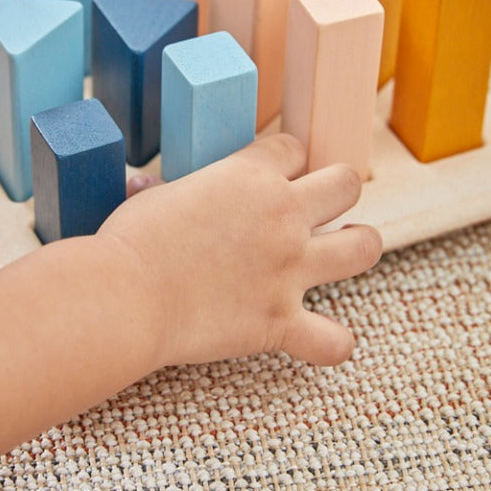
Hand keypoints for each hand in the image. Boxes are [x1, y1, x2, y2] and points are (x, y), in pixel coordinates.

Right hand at [98, 132, 381, 367]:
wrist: (126, 293)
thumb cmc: (131, 240)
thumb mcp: (154, 196)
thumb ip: (168, 189)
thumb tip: (146, 187)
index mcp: (250, 175)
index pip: (293, 149)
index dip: (285, 161)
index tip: (272, 176)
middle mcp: (282, 215)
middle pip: (345, 183)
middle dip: (338, 190)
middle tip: (318, 207)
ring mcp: (289, 268)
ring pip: (363, 247)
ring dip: (358, 246)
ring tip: (344, 251)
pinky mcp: (281, 319)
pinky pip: (333, 339)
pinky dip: (332, 341)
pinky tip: (322, 337)